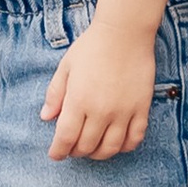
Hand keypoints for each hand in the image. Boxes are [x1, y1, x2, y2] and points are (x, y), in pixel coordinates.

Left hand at [42, 19, 158, 159]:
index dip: (58, 150)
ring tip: (92, 149)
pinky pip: (134, 139)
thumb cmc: (92, 46)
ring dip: (98, 154)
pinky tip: (117, 142)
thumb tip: (45, 117)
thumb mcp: (66, 66)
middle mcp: (101, 110)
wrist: (124, 32)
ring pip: (110, 148)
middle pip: (87, 146)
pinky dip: (124, 147)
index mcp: (79, 100)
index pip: (66, 137)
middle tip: (72, 149)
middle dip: (75, 152)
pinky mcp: (141, 109)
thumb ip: (55, 94)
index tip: (55, 154)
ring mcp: (123, 112)